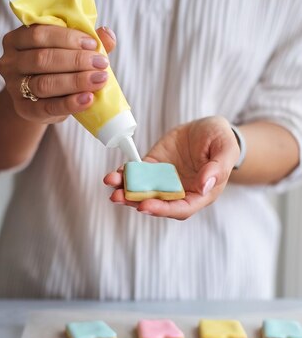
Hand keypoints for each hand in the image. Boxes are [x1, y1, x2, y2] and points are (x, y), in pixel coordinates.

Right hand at [0, 24, 115, 122]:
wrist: (39, 99)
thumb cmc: (55, 68)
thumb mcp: (66, 50)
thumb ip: (85, 42)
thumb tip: (107, 34)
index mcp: (17, 39)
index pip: (40, 34)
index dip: (68, 38)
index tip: (93, 44)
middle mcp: (10, 62)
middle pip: (42, 59)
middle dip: (75, 60)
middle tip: (101, 63)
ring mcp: (13, 87)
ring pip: (44, 83)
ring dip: (76, 81)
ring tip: (99, 80)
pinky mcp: (23, 109)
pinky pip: (47, 107)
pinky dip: (70, 103)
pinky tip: (88, 99)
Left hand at [104, 116, 240, 219]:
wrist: (208, 128)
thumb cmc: (222, 140)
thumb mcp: (226, 148)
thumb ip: (218, 168)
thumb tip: (204, 186)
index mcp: (200, 194)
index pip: (181, 208)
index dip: (162, 209)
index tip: (144, 206)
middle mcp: (180, 191)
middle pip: (157, 203)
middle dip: (136, 201)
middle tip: (118, 197)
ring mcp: (164, 180)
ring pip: (143, 191)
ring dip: (125, 190)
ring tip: (111, 183)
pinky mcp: (153, 167)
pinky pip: (138, 174)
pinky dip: (125, 175)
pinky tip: (115, 174)